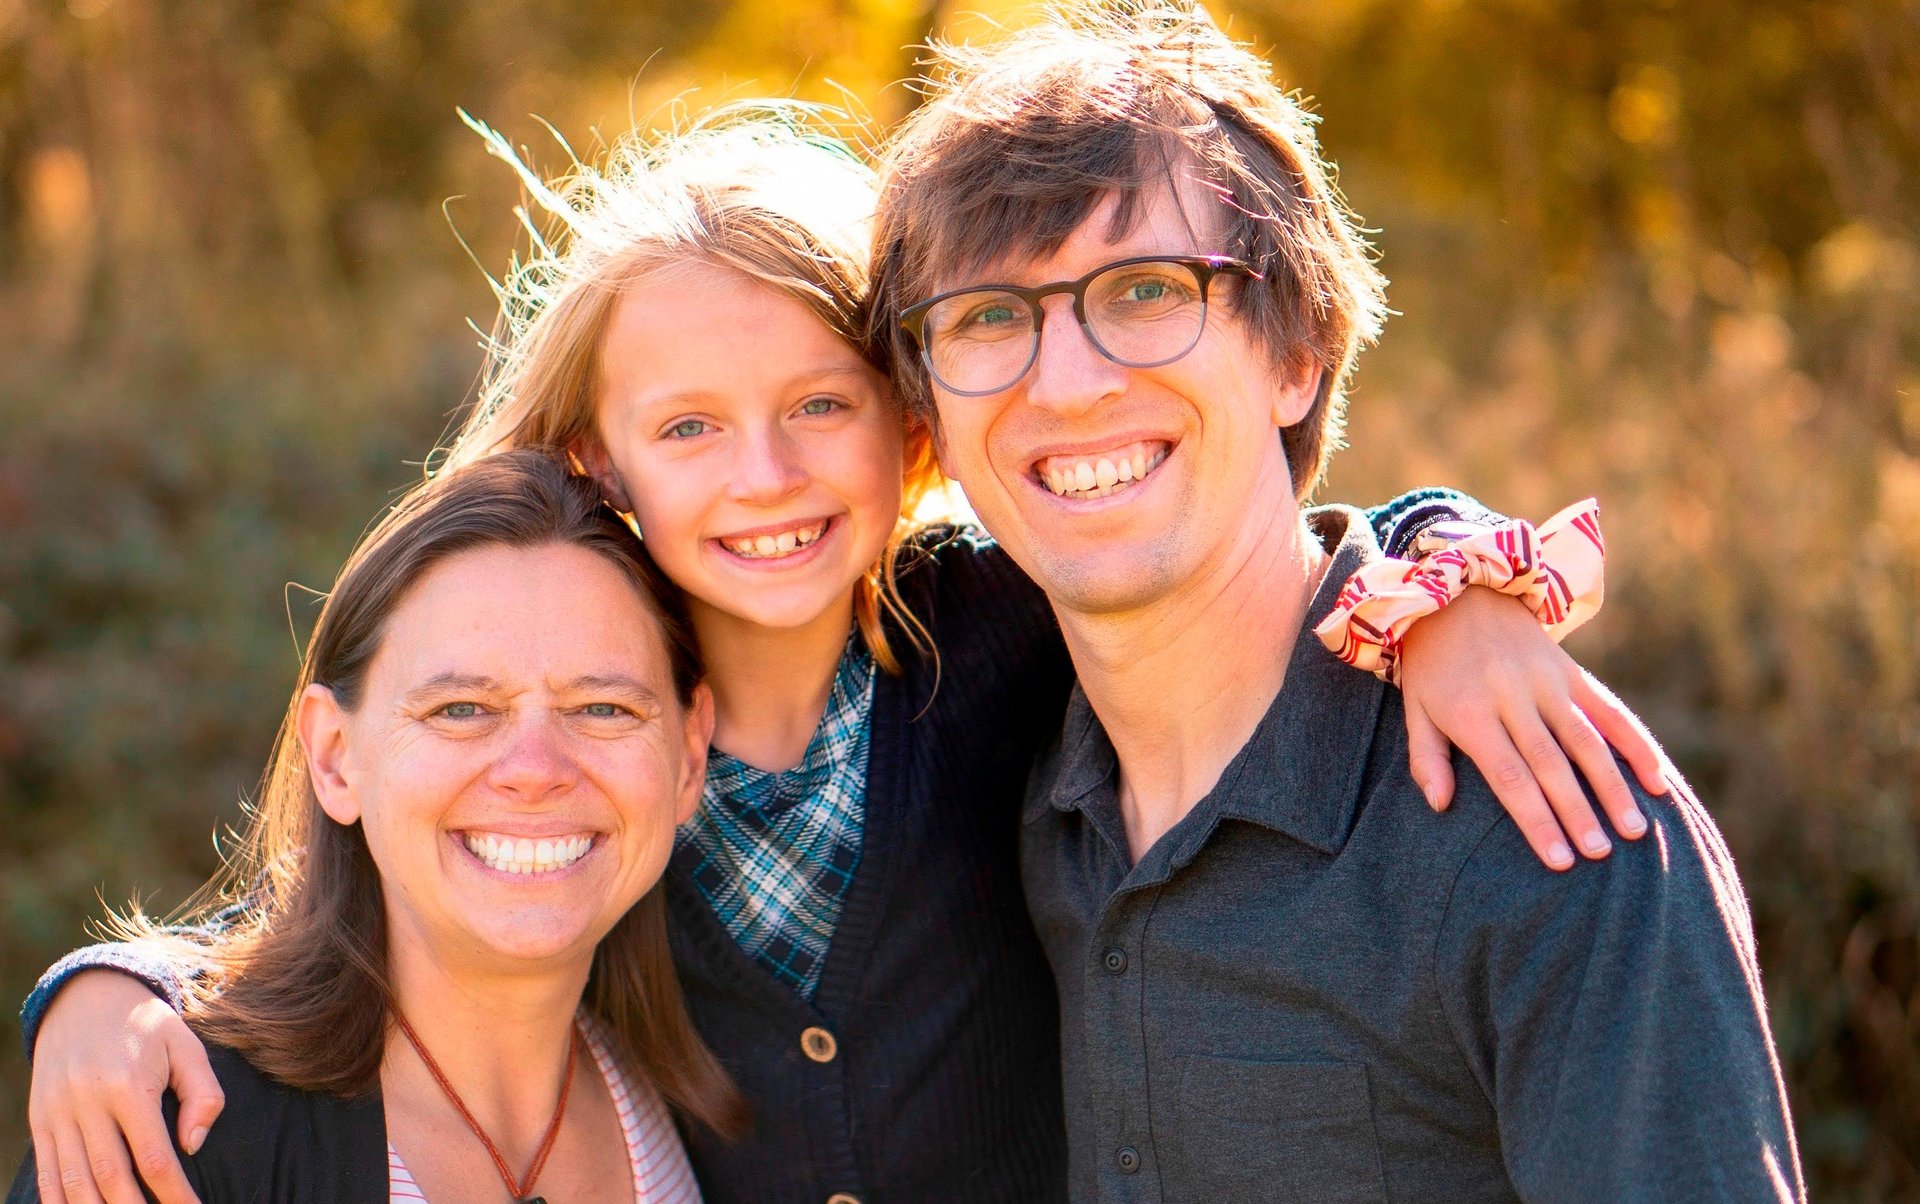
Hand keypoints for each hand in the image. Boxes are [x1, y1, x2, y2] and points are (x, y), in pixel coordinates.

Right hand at [27, 969, 220, 1203]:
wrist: (86, 996)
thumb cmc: (147, 1025)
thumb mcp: (187, 1046)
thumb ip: (203, 1094)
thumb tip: (194, 1146)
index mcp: (129, 1086)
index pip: (154, 1157)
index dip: (174, 1193)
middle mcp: (88, 1103)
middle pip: (110, 1176)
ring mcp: (58, 1113)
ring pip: (74, 1180)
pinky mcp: (39, 1119)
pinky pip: (46, 1171)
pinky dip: (59, 1200)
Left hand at [1397, 587, 1675, 870]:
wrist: (1459, 591)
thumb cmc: (1431, 663)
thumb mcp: (1414, 706)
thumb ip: (1426, 758)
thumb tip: (1440, 806)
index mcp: (1470, 711)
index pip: (1508, 776)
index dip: (1535, 819)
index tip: (1557, 859)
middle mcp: (1513, 697)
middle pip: (1551, 763)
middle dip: (1577, 812)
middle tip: (1600, 854)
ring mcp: (1547, 682)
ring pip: (1587, 740)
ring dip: (1613, 786)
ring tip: (1633, 830)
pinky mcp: (1571, 671)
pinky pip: (1609, 710)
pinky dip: (1636, 744)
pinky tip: (1658, 780)